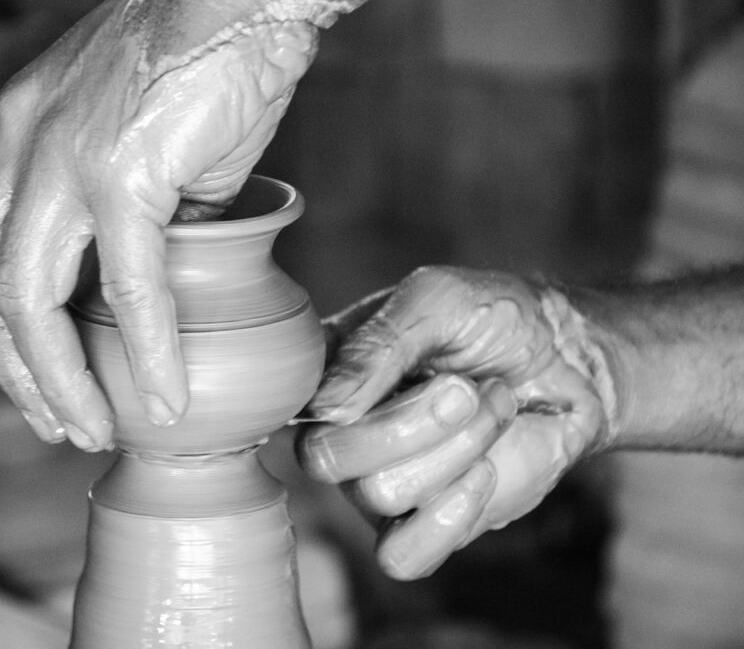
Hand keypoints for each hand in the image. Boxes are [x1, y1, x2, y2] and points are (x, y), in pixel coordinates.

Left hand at [0, 0, 320, 449]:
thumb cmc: (213, 59)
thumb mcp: (156, 144)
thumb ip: (146, 216)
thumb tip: (166, 281)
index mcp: (22, 132)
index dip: (5, 332)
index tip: (40, 382)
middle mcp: (25, 143)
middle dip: (18, 370)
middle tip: (56, 426)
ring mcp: (64, 155)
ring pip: (33, 296)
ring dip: (61, 377)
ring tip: (93, 429)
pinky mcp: (122, 169)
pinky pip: (130, 283)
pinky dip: (146, 349)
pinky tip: (166, 395)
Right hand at [297, 266, 612, 578]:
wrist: (567, 359)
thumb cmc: (493, 319)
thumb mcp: (436, 300)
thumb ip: (376, 346)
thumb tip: (325, 408)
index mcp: (325, 375)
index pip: (289, 405)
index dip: (336, 397)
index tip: (400, 362)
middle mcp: (340, 433)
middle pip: (327, 458)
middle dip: (410, 423)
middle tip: (464, 388)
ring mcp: (377, 483)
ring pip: (379, 495)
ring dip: (456, 449)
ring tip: (491, 406)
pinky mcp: (424, 525)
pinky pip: (403, 556)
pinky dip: (447, 518)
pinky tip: (484, 473)